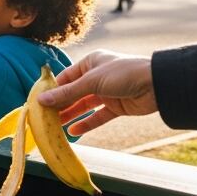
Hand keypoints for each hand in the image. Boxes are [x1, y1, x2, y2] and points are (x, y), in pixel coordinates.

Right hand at [37, 49, 157, 135]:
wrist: (158, 84)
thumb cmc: (124, 73)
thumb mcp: (92, 81)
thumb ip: (67, 93)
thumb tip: (41, 100)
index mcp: (90, 63)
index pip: (65, 78)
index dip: (52, 90)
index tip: (38, 102)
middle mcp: (97, 77)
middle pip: (73, 93)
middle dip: (60, 105)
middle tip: (44, 117)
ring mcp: (107, 92)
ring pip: (84, 106)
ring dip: (71, 115)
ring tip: (55, 126)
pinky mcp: (117, 107)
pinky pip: (98, 116)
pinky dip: (86, 124)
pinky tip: (73, 132)